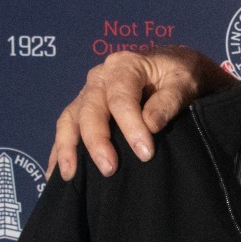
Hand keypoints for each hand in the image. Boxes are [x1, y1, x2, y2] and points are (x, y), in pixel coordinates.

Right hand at [47, 47, 226, 180]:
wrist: (176, 68)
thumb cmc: (182, 74)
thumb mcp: (184, 81)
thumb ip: (169, 101)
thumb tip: (150, 124)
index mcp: (124, 66)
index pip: (120, 98)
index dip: (130, 127)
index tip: (145, 153)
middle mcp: (100, 77)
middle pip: (90, 109)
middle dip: (97, 141)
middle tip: (109, 169)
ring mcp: (89, 93)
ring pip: (70, 118)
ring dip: (68, 147)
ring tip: (70, 175)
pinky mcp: (85, 108)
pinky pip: (67, 127)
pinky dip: (60, 149)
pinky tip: (56, 172)